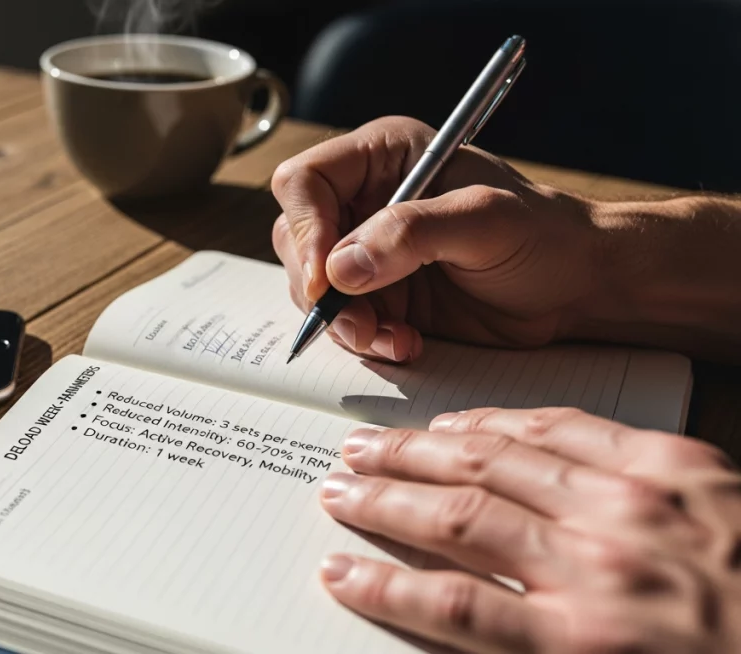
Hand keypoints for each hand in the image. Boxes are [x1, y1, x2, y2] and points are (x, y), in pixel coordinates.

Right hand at [270, 116, 603, 362]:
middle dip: (321, 289)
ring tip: (393, 338)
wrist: (574, 286)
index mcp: (382, 156)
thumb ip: (411, 234)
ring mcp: (366, 250)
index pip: (304, 182)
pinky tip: (405, 343)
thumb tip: (339, 267)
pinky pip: (341, 320)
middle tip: (362, 322)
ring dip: (343, 322)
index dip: (305, 229)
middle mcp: (363, 199)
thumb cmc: (544, 235)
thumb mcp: (484, 222)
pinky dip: (364, 340)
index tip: (326, 278)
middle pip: (296, 239)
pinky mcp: (376, 294)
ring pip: (312, 287)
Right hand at [319, 408, 740, 651]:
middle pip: (461, 523)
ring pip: (498, 465)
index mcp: (591, 644)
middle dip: (385, 502)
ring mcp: (638, 507)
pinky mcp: (676, 466)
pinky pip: (567, 430)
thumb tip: (476, 632)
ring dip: (422, 454)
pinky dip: (503, 423)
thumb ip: (545, 649)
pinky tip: (464, 423)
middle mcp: (602, 568)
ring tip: (370, 446)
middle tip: (334, 488)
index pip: (455, 611)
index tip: (337, 571)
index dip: (384, 588)